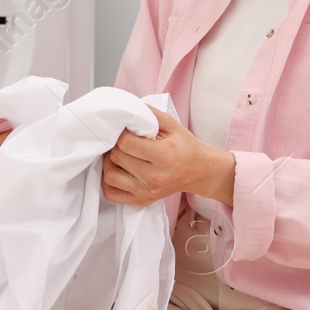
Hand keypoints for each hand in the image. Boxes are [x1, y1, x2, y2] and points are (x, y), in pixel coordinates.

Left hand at [102, 106, 234, 207]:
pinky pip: (111, 193)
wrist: (199, 171)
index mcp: (163, 156)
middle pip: (116, 157)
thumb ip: (149, 113)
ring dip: (110, 162)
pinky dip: (109, 181)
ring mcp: (147, 192)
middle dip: (115, 145)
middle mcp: (154, 177)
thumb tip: (126, 108)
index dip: (121, 133)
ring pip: (110, 176)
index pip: (126, 144)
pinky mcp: (142, 201)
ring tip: (120, 155)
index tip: (126, 130)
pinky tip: (118, 171)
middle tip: (122, 140)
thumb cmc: (185, 146)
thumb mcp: (172, 124)